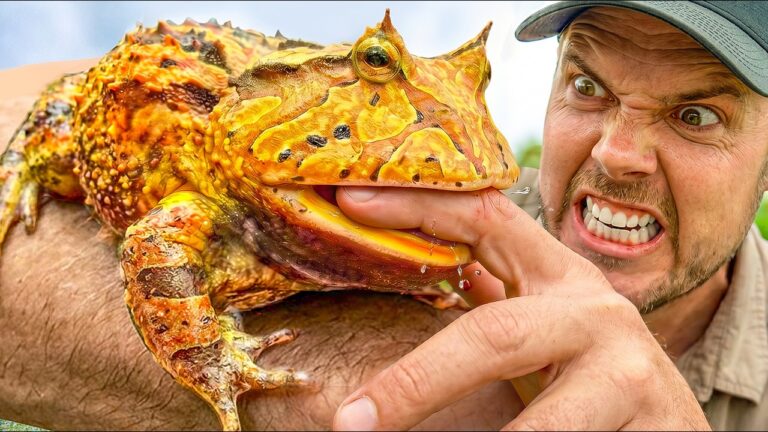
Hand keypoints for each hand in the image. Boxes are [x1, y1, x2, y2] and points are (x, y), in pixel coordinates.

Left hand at [332, 187, 708, 430]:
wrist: (669, 429)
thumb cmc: (587, 375)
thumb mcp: (540, 326)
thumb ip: (490, 300)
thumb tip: (395, 267)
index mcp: (559, 277)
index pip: (486, 217)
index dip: (418, 204)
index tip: (350, 202)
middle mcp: (598, 313)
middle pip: (494, 334)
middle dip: (416, 383)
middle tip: (350, 422)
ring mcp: (631, 373)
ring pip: (538, 428)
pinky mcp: (660, 426)